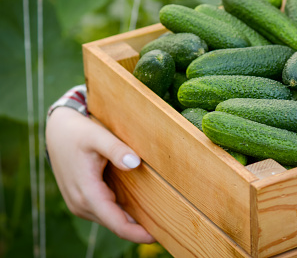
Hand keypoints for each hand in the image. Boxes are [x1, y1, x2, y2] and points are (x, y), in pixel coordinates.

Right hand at [45, 107, 154, 242]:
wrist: (58, 132)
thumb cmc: (78, 133)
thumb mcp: (98, 136)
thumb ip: (116, 149)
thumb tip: (134, 163)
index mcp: (86, 193)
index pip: (115, 223)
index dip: (137, 233)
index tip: (157, 236)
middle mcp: (81, 204)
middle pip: (115, 224)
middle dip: (138, 229)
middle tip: (166, 227)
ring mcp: (80, 204)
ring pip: (110, 219)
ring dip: (131, 222)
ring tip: (157, 219)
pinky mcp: (82, 201)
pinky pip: (106, 212)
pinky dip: (122, 213)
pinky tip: (140, 209)